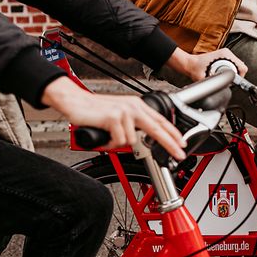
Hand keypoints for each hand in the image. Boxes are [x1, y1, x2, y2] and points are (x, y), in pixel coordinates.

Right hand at [41, 77, 185, 158]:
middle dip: (170, 144)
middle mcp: (133, 107)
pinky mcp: (114, 117)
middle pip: (158, 129)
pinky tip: (104, 137)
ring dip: (118, 143)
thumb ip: (133, 123)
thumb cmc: (95, 111)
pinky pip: (118, 141)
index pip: (161, 120)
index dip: (173, 133)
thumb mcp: (119, 113)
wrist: (75, 101)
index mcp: (137, 105)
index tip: (182, 144)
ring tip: (109, 136)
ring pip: (132, 140)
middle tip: (179, 154)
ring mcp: (124, 111)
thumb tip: (142, 138)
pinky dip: (109, 143)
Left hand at [166, 47, 247, 81]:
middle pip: (241, 67)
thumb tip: (219, 89)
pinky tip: (223, 74)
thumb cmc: (195, 67)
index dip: (239, 76)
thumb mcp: (204, 78)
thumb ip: (212, 84)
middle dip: (236, 76)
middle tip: (228, 80)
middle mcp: (226, 53)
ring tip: (225, 77)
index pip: (242, 66)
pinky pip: (233, 66)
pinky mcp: (223, 58)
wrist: (189, 64)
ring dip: (233, 74)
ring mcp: (225, 55)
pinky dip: (230, 72)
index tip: (235, 81)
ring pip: (237, 67)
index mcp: (225, 55)